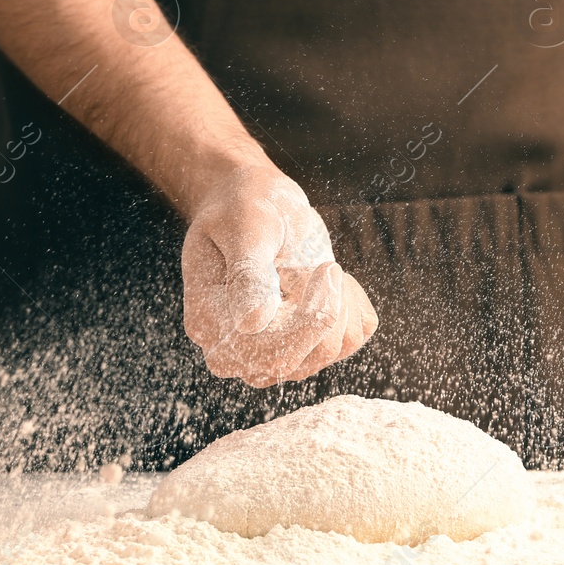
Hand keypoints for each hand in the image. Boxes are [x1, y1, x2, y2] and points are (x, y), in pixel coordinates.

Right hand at [182, 164, 376, 385]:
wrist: (255, 201)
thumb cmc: (242, 207)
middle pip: (298, 363)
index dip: (307, 322)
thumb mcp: (244, 228)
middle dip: (327, 312)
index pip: (264, 353)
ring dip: (340, 304)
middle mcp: (238, 347)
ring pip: (330, 352)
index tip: (326, 269)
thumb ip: (248, 274)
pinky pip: (351, 340)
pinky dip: (353, 305)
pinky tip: (331, 278)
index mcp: (209, 323)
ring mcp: (274, 348)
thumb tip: (252, 323)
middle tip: (328, 265)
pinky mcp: (307, 339)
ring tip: (322, 267)